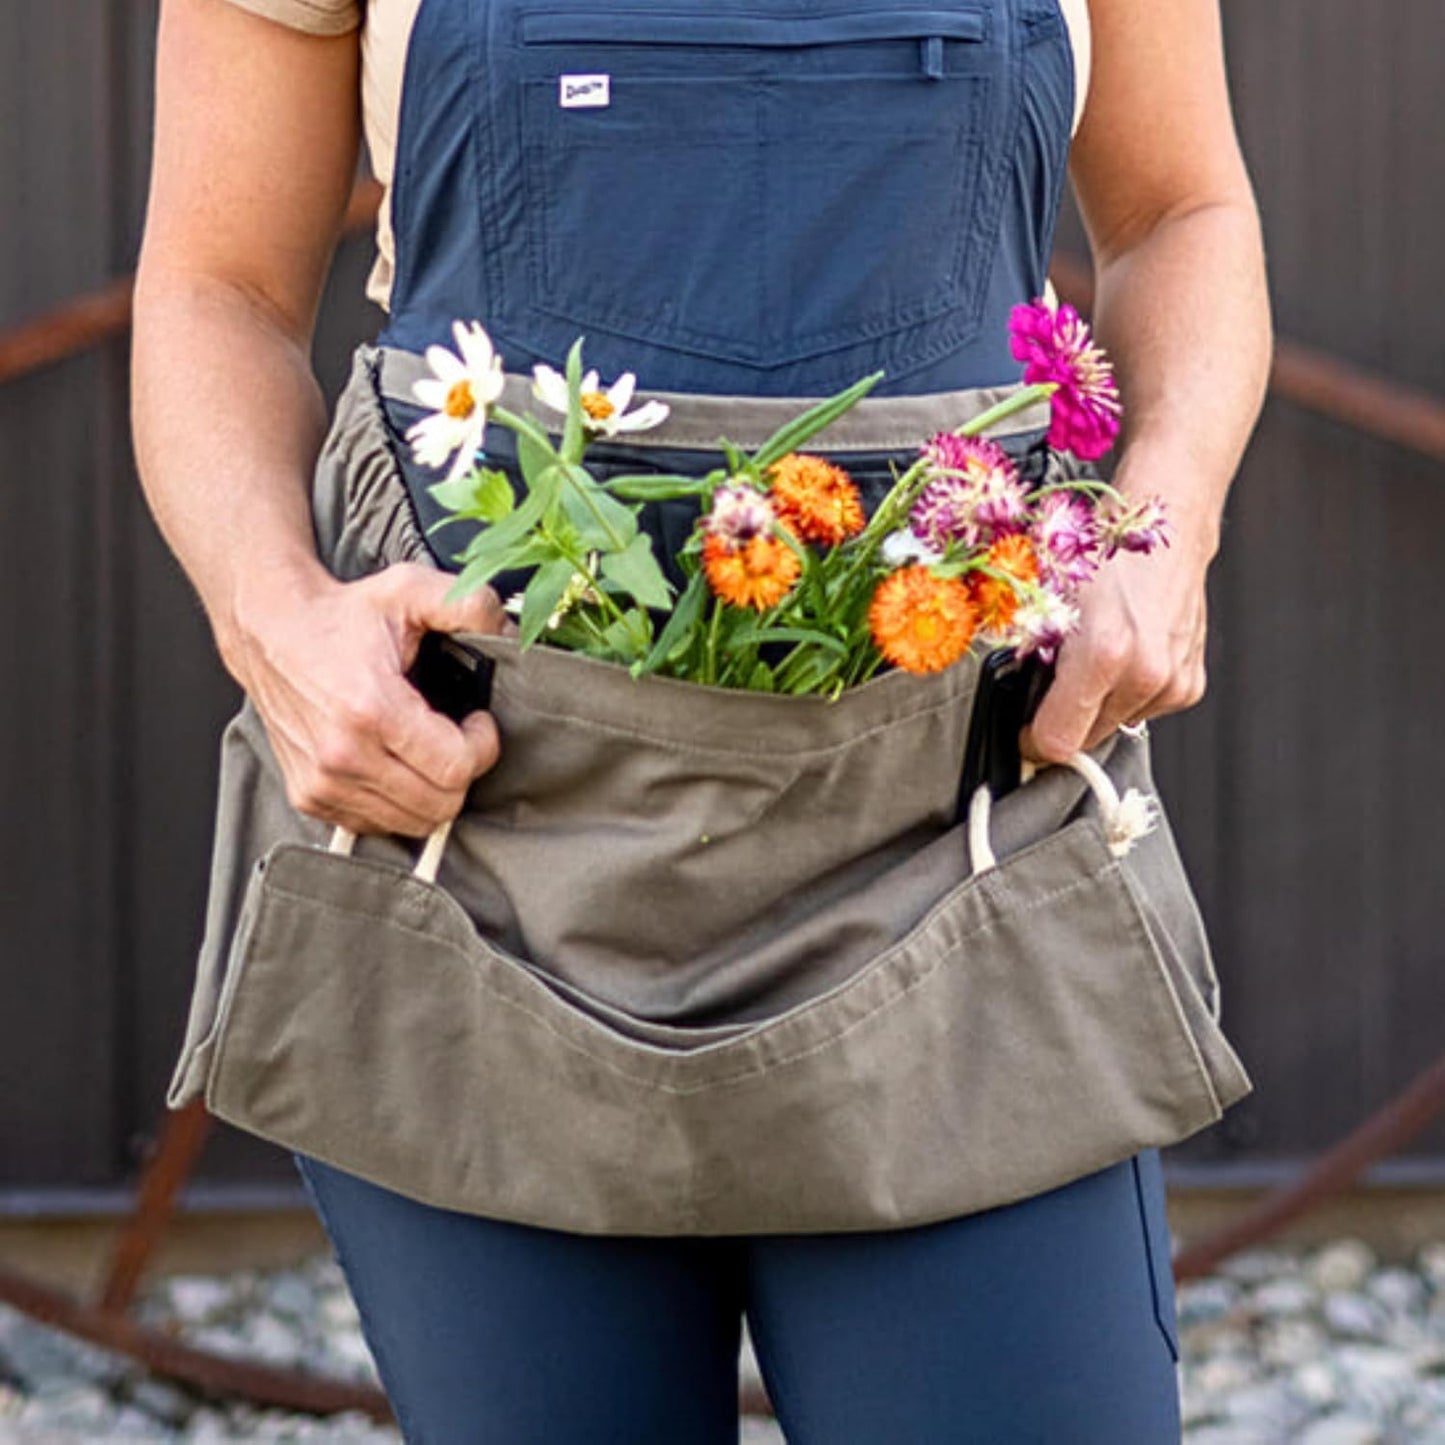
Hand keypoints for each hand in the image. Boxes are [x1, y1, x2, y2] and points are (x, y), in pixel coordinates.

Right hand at [225, 561, 511, 835]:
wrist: (269, 630)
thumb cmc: (340, 616)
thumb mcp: (409, 590)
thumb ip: (470, 605)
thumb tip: (514, 634)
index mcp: (370, 710)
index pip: (456, 768)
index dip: (482, 746)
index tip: (477, 722)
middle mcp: (342, 756)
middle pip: (440, 804)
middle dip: (463, 770)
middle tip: (456, 736)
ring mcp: (322, 783)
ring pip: (413, 822)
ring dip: (432, 790)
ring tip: (426, 749)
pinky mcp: (310, 797)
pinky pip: (377, 824)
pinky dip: (398, 803)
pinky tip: (396, 764)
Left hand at [1020, 531, 1209, 764]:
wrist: (1166, 526)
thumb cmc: (1104, 554)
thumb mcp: (1045, 603)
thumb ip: (1026, 662)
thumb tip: (1016, 708)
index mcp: (1103, 654)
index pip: (1057, 741)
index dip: (1032, 738)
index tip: (1026, 728)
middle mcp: (1145, 674)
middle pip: (1086, 738)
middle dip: (1065, 716)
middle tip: (1060, 676)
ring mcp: (1172, 682)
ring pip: (1113, 726)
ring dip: (1097, 704)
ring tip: (1097, 656)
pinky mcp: (1190, 685)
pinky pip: (1141, 711)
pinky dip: (1125, 693)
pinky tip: (1125, 656)